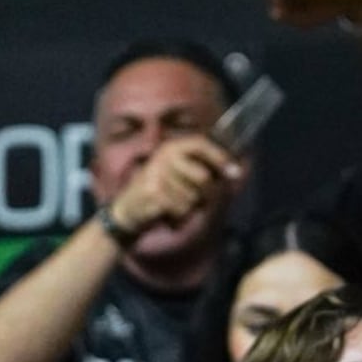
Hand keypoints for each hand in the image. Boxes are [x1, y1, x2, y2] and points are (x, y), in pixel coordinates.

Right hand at [108, 135, 240, 236]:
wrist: (125, 212)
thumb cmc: (159, 194)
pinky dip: (179, 218)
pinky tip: (165, 214)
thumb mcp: (177, 175)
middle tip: (190, 199)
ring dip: (188, 208)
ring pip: (193, 198)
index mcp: (170, 148)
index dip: (220, 157)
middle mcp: (163, 157)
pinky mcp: (153, 193)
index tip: (235, 172)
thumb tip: (235, 171)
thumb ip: (203, 170)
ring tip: (172, 205)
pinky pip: (182, 210)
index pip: (200, 143)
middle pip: (203, 177)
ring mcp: (157, 174)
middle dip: (204, 194)